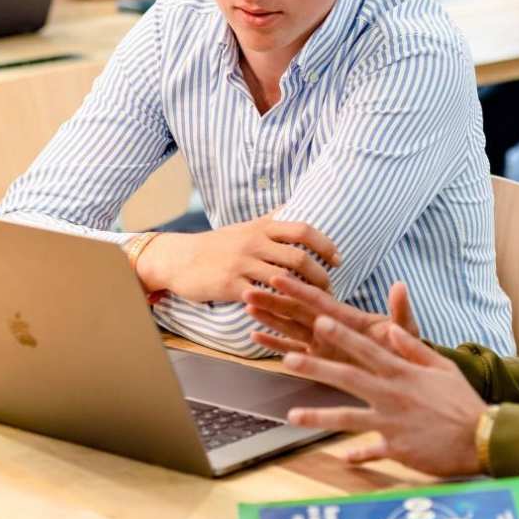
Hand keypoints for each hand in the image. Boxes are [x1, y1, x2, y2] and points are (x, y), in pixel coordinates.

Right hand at [136, 212, 339, 303]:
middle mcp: (255, 243)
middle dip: (320, 274)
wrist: (180, 258)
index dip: (325, 243)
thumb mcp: (245, 226)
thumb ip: (271, 219)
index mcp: (262, 227)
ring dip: (304, 293)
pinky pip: (262, 297)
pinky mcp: (230, 285)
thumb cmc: (218, 244)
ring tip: (315, 303)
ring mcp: (242, 264)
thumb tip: (296, 204)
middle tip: (330, 287)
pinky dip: (279, 306)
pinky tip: (290, 314)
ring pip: (284, 278)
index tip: (337, 258)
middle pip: (298, 256)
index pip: (302, 229)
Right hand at [245, 274, 418, 359]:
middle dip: (273, 300)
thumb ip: (400, 311)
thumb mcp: (404, 330)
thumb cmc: (405, 348)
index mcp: (347, 317)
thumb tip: (400, 286)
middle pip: (296, 311)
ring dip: (268, 317)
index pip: (318, 300)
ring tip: (246, 305)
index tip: (277, 275)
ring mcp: (322, 343)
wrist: (405, 376)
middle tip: (248, 289)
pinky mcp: (319, 360)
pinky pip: (292, 351)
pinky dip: (273, 345)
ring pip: (289, 327)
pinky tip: (254, 336)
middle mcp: (330, 327)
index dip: (298, 288)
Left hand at [282, 313, 486, 475]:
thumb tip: (389, 331)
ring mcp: (390, 423)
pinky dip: (357, 454)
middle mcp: (391, 394)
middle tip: (288, 359)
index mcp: (402, 372)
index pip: (365, 349)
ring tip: (292, 415)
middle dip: (315, 367)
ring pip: (347, 418)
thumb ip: (412, 348)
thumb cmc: (462, 399)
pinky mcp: (395, 448)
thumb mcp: (441, 366)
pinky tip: (343, 458)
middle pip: (347, 378)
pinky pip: (370, 452)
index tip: (318, 322)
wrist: (480, 436)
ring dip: (317, 416)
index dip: (340, 336)